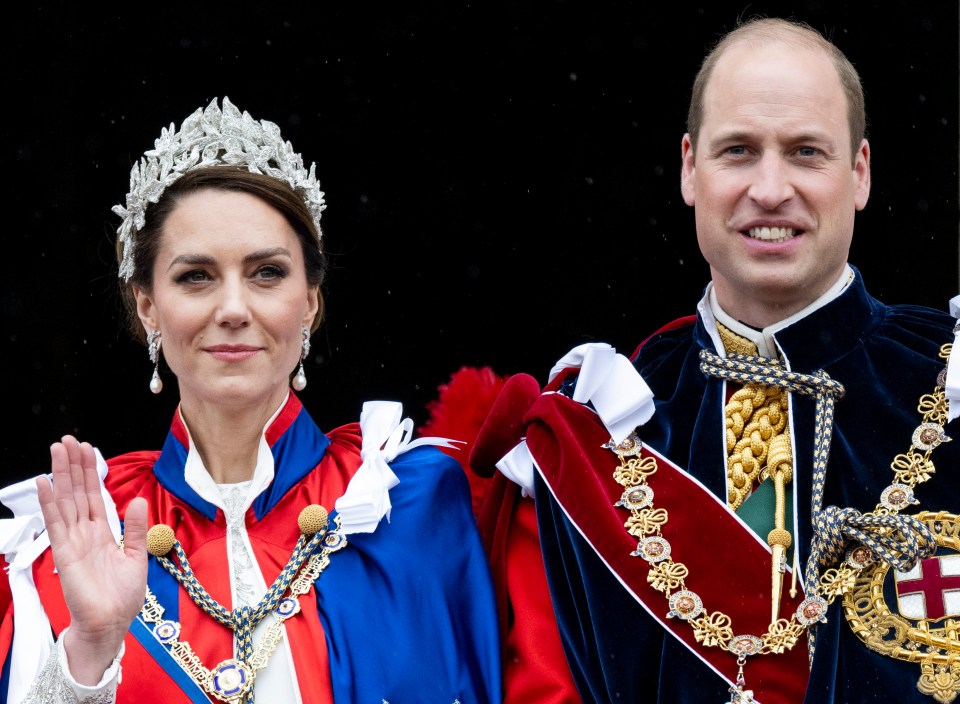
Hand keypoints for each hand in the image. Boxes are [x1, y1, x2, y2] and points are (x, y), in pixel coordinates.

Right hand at [36, 435, 147, 684]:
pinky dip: (50, 502)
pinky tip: (45, 482)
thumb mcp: (136, 557)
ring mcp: (73, 541)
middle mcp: (85, 533)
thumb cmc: (122, 596)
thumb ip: (136, 528)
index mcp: (103, 532)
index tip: (87, 449)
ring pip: (66, 500)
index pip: (94, 495)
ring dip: (61, 475)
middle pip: (77, 492)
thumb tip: (138, 499)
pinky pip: (56, 523)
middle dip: (73, 465)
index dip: (90, 472)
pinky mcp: (65, 553)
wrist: (111, 624)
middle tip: (68, 439)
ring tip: (56, 450)